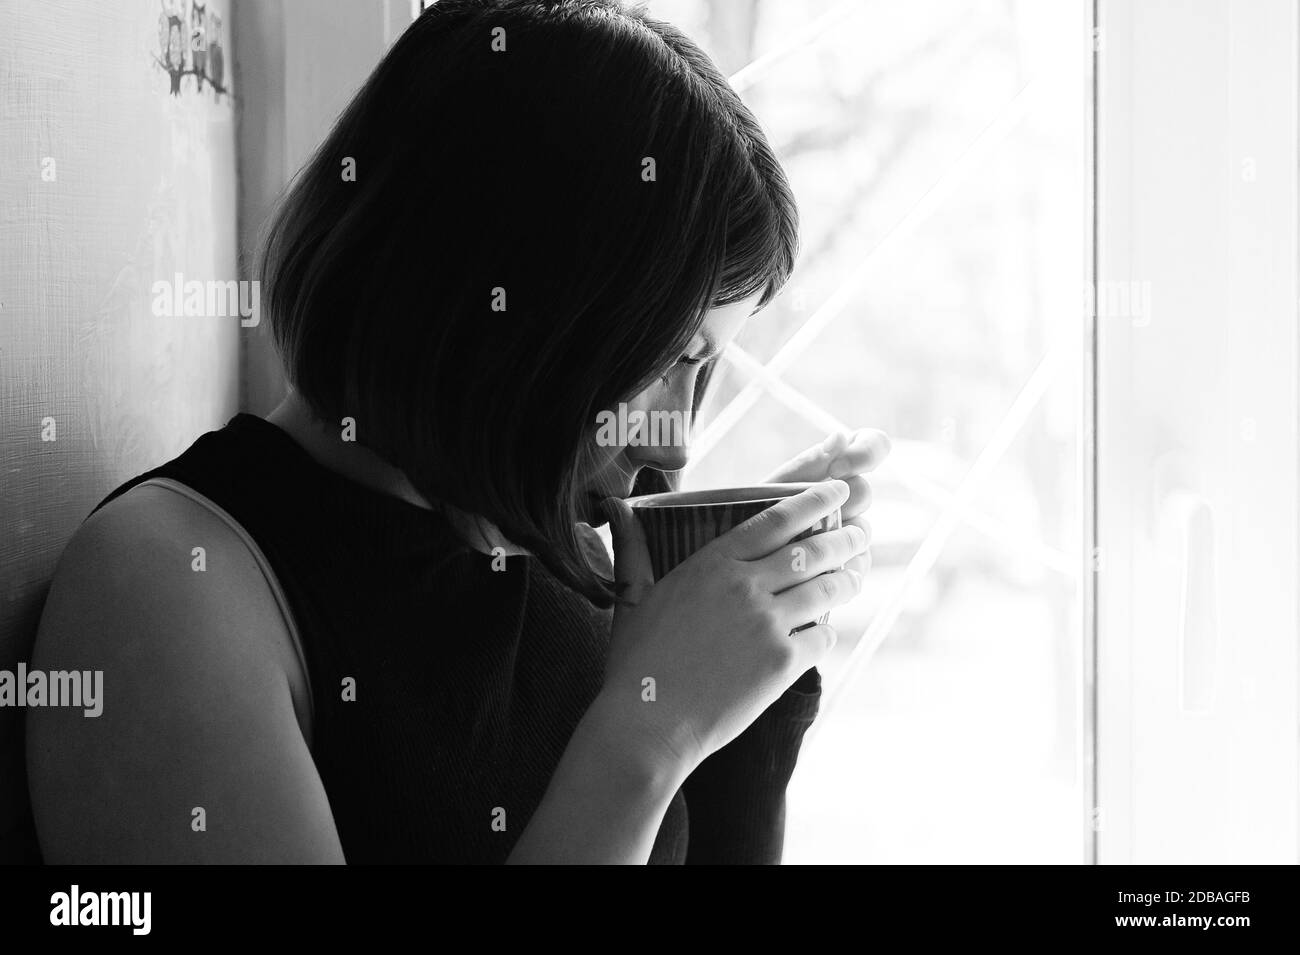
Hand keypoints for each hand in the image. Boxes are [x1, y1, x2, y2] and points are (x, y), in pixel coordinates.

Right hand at [597, 480, 867, 775]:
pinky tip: (823, 631)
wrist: (649, 723)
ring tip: (855, 577)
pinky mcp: (782, 664)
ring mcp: (767, 625)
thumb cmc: (636, 663)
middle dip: (844, 540)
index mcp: (712, 564)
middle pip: (812, 552)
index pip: (776, 520)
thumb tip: (616, 507)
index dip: (814, 500)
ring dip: (847, 581)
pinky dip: (826, 632)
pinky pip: (821, 638)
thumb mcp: (632, 597)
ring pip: (825, 591)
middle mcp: (745, 587)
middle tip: (860, 534)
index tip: (839, 491)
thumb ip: (634, 549)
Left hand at [763, 428, 891, 579]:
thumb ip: (806, 466)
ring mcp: (848, 529)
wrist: (733, 559)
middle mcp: (845, 496)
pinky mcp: (848, 561)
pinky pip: (858, 562)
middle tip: (815, 514)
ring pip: (862, 531)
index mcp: (833, 467)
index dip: (866, 453)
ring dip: (838, 537)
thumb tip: (840, 438)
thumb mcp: (771, 488)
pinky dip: (841, 566)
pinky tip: (821, 571)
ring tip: (807, 546)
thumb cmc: (749, 516)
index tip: (836, 470)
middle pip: (864, 493)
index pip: (874, 445)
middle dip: (840, 502)